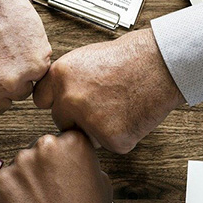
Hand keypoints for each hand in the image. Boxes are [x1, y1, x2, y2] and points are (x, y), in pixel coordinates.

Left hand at [0, 131, 111, 202]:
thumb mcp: (102, 184)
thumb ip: (85, 163)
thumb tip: (74, 159)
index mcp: (73, 143)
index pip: (64, 139)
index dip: (64, 158)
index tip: (64, 170)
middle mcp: (45, 147)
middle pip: (40, 150)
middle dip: (43, 168)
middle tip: (52, 192)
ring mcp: (20, 163)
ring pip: (21, 165)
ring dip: (26, 180)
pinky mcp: (0, 181)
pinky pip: (3, 181)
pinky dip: (10, 194)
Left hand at [33, 29, 185, 153]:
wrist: (161, 64)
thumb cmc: (129, 58)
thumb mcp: (85, 58)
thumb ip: (66, 80)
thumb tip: (54, 97)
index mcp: (60, 76)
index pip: (41, 101)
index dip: (57, 101)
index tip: (67, 102)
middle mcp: (70, 99)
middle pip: (62, 121)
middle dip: (78, 117)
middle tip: (103, 103)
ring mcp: (89, 121)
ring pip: (85, 136)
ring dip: (99, 128)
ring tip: (120, 105)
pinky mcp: (112, 138)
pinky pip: (111, 144)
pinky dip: (122, 135)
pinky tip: (131, 114)